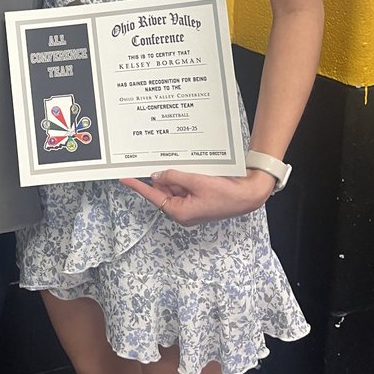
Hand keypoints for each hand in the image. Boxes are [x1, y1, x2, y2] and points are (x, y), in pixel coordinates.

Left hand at [120, 168, 274, 225]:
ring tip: (179, 165)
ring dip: (174, 176)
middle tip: (154, 161)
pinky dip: (183, 177)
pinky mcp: (198, 199)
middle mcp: (183, 211)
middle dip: (161, 177)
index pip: (153, 196)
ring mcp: (191, 206)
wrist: (248, 196)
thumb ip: (174, 177)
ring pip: (174, 187)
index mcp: (180, 212)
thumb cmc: (227, 194)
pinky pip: (184, 187)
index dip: (138, 186)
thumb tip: (158, 175)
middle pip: (163, 191)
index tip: (125, 178)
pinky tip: (186, 167)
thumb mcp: (197, 181)